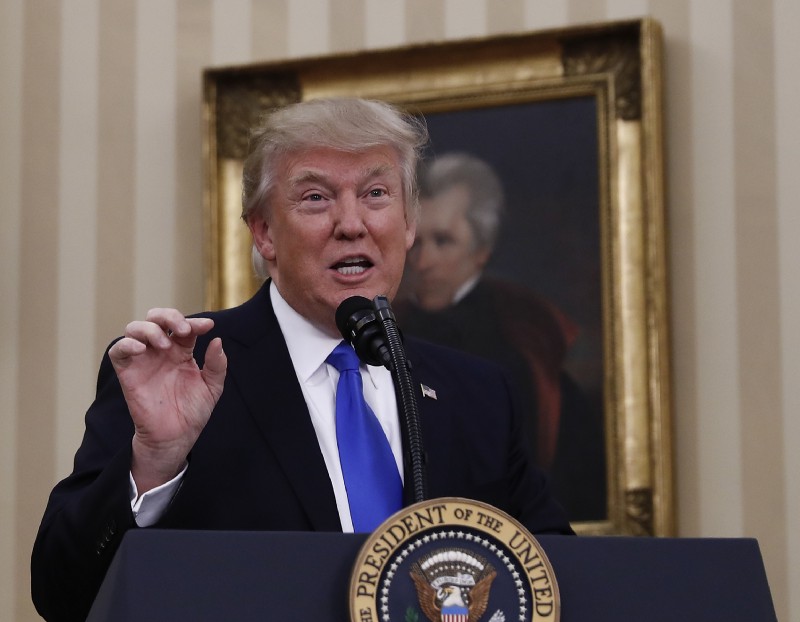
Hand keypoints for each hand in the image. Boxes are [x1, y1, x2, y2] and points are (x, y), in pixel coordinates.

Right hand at [109, 308, 226, 493]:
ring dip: (150, 329)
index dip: (195, 322)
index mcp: (182, 351)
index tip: (208, 326)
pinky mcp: (127, 372)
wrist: (176, 436)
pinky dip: (127, 344)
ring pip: (136, 328)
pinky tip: (142, 349)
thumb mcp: (212, 387)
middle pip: (156, 318)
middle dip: (169, 316)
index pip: (185, 327)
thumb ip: (217, 365)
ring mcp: (143, 359)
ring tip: (165, 345)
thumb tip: (217, 340)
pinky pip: (118, 350)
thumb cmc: (193, 411)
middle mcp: (161, 351)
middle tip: (183, 330)